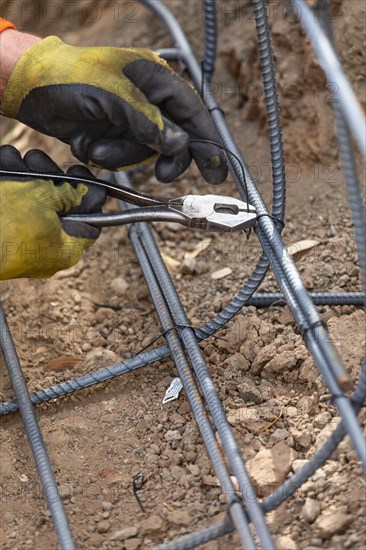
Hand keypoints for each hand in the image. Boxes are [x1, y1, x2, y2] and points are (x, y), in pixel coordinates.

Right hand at [0, 145, 105, 279]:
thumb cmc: (4, 222)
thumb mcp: (43, 199)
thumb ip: (68, 194)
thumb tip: (81, 193)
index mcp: (64, 249)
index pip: (91, 223)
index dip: (90, 195)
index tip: (80, 172)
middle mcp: (43, 246)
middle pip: (58, 204)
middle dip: (47, 175)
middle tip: (37, 163)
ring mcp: (18, 235)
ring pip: (29, 194)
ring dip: (21, 171)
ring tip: (11, 163)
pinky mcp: (0, 220)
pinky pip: (8, 193)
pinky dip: (5, 174)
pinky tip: (3, 165)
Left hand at [2, 36, 227, 183]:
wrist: (31, 89)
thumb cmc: (70, 77)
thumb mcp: (113, 95)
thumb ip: (149, 122)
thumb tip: (180, 144)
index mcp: (155, 79)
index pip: (192, 112)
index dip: (207, 141)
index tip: (216, 169)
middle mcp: (147, 101)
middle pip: (174, 138)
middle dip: (164, 158)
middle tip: (164, 176)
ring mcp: (130, 120)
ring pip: (145, 153)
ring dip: (122, 156)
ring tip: (97, 147)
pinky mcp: (114, 136)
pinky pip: (123, 157)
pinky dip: (106, 157)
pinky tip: (87, 143)